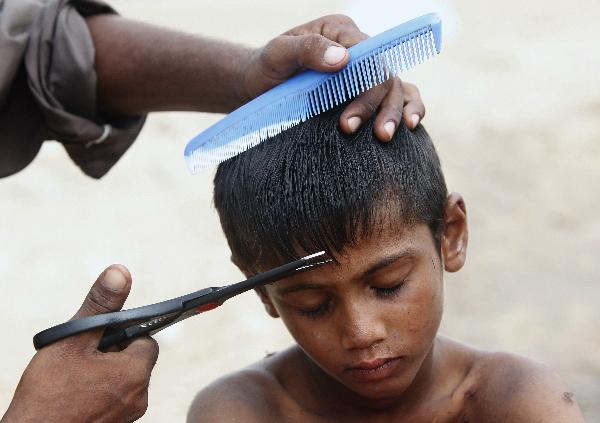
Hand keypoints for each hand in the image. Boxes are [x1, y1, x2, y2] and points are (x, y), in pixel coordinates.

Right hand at [1, 265, 158, 422]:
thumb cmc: (48, 394)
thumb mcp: (73, 340)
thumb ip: (100, 305)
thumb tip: (120, 272)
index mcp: (136, 372)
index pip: (146, 338)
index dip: (123, 332)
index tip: (101, 334)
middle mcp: (140, 396)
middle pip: (135, 359)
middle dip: (113, 351)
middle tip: (83, 355)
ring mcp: (129, 415)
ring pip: (124, 379)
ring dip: (106, 372)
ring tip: (76, 375)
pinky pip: (115, 398)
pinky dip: (101, 391)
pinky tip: (76, 392)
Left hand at [242, 14, 425, 140]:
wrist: (259, 86)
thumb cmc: (267, 68)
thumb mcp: (278, 54)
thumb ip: (307, 49)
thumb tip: (342, 58)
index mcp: (340, 31)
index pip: (368, 56)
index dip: (365, 88)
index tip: (348, 121)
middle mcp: (358, 49)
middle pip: (384, 75)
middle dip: (378, 106)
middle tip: (367, 135)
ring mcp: (365, 72)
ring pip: (396, 87)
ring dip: (395, 112)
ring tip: (385, 137)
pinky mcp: (367, 91)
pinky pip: (400, 95)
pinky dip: (410, 108)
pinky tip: (410, 127)